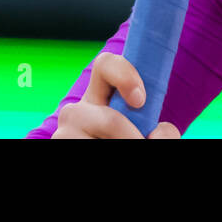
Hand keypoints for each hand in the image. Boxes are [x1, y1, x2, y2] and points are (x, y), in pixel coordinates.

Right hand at [51, 51, 180, 138]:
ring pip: (98, 138)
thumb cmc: (133, 140)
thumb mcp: (149, 134)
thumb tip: (158, 133)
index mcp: (101, 96)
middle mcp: (77, 111)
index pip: (105, 64)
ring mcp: (64, 132)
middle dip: (130, 137)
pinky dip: (104, 148)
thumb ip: (163, 132)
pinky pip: (84, 145)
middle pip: (108, 119)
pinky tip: (104, 146)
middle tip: (140, 141)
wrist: (112, 157)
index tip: (141, 101)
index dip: (124, 76)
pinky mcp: (57, 144)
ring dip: (121, 142)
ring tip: (127, 144)